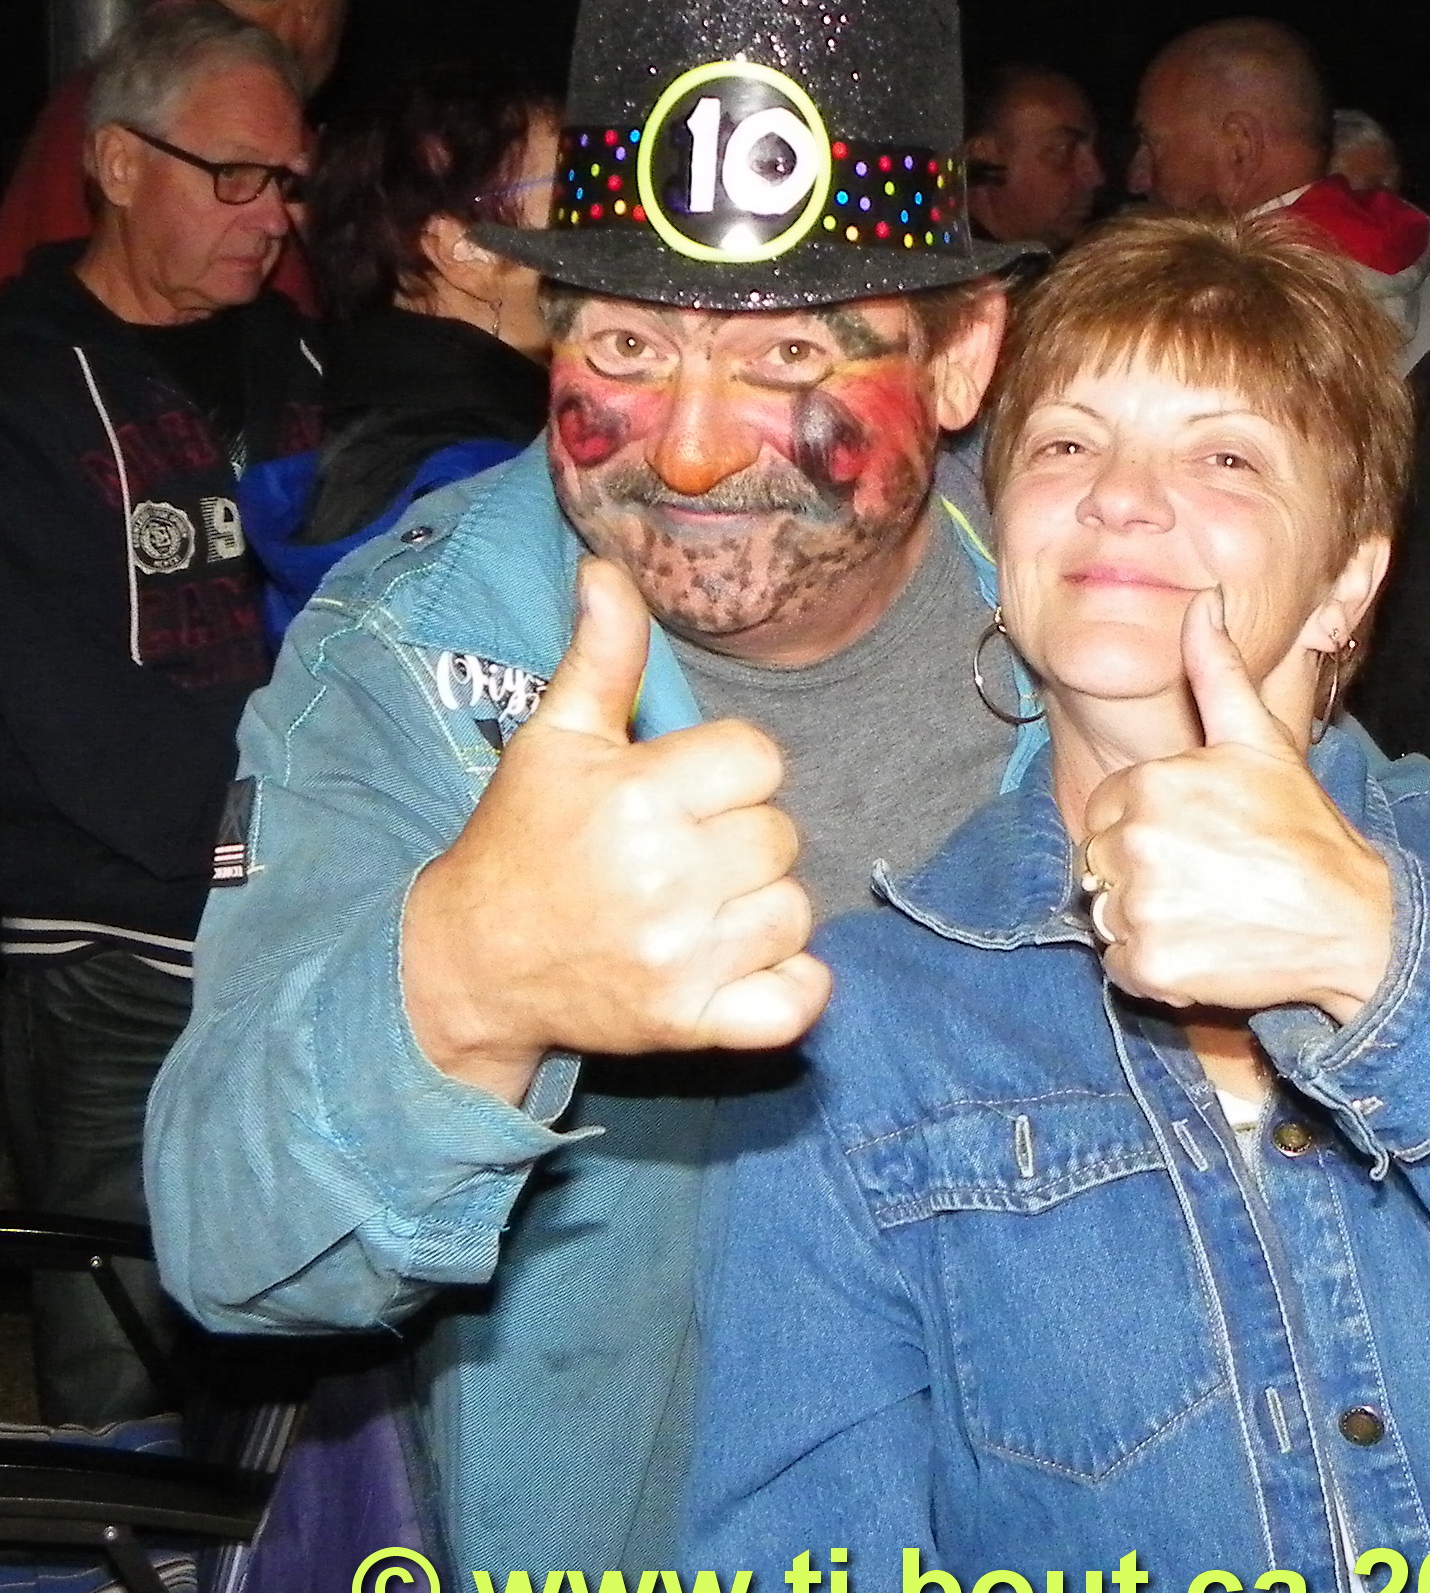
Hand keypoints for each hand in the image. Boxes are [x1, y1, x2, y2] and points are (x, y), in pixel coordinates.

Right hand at [402, 557, 828, 1103]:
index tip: (687, 789)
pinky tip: (747, 962)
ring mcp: (682, 957)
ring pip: (795, 910)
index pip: (759, 759)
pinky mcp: (691, 1023)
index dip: (729, 770)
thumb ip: (601, 655)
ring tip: (704, 905)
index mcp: (639, 797)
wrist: (471, 963)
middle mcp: (665, 877)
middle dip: (741, 837)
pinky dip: (789, 986)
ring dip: (761, 908)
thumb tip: (607, 568)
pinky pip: (794, 1001)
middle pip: (780, 834)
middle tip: (685, 852)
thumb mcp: (555, 739)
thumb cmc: (522, 841)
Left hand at [1078, 590, 1392, 1020]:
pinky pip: (1118, 963)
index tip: (1197, 838)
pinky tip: (1201, 947)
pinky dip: (1151, 965)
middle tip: (1207, 877)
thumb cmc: (1303, 830)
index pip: (1107, 808)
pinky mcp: (1148, 964)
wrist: (1350, 922)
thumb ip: (1218, 671)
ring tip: (1205, 911)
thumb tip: (1201, 599)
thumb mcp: (1260, 741)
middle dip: (1139, 871)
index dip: (1147, 825)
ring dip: (1143, 918)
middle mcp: (1133, 844)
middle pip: (1099, 861)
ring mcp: (1139, 907)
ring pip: (1106, 912)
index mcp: (1149, 785)